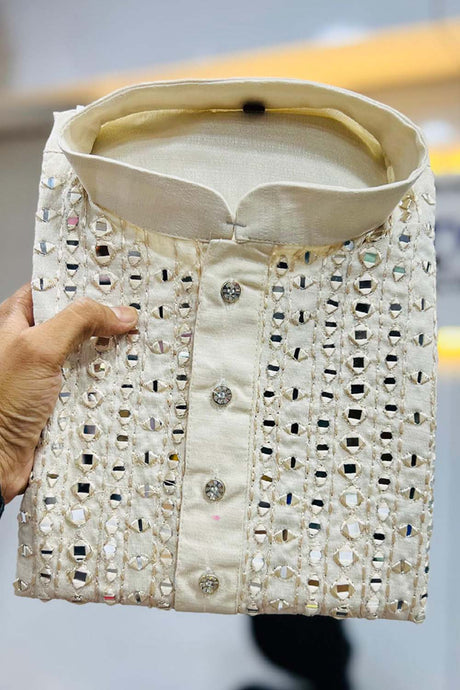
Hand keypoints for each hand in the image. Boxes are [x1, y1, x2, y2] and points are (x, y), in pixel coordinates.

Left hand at [0, 283, 137, 503]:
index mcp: (15, 322)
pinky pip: (90, 386)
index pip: (52, 290)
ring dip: (110, 355)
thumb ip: (79, 322)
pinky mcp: (60, 402)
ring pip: (86, 355)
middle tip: (137, 316)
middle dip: (105, 321)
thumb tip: (120, 313)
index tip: (116, 283)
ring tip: (141, 345)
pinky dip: (108, 384)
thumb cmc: (2, 402)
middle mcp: (30, 346)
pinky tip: (129, 379)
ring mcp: (46, 375)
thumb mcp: (38, 348)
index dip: (82, 284)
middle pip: (75, 323)